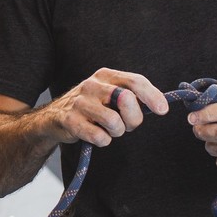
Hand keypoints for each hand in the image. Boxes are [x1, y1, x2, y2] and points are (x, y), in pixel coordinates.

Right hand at [38, 69, 169, 147]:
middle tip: (125, 125)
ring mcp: (79, 102)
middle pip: (127, 100)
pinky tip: (95, 135)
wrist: (54, 118)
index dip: (152, 95)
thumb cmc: (92, 108)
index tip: (163, 110)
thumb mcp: (111, 96)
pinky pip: (99, 137)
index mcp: (106, 75)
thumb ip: (134, 97)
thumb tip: (161, 105)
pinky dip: (102, 140)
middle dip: (133, 119)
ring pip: (114, 122)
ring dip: (116, 132)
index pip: (135, 81)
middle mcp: (92, 85)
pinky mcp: (70, 120)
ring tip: (107, 130)